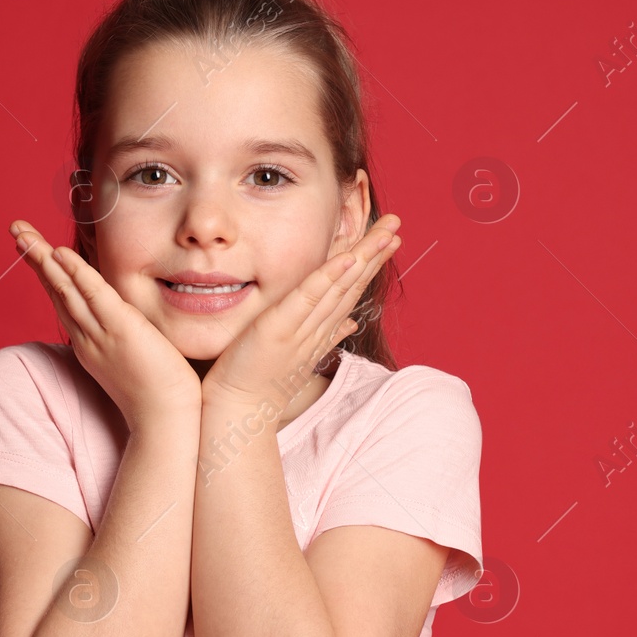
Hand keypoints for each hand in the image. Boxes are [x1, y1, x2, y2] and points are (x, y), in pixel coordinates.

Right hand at [10, 220, 200, 429]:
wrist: (165, 420)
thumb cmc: (155, 394)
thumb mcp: (131, 359)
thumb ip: (123, 336)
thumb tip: (128, 319)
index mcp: (89, 343)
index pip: (62, 299)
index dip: (46, 271)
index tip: (32, 247)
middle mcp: (87, 337)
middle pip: (55, 290)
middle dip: (34, 257)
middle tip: (15, 229)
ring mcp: (101, 334)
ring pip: (65, 290)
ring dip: (44, 259)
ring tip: (24, 234)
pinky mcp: (122, 330)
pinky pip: (95, 296)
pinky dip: (77, 274)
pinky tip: (61, 254)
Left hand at [200, 214, 401, 419]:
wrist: (241, 411)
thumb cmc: (263, 381)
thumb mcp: (297, 352)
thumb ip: (326, 334)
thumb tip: (350, 324)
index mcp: (321, 329)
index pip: (351, 289)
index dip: (372, 263)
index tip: (390, 239)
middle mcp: (318, 327)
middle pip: (352, 283)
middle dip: (375, 252)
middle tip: (396, 224)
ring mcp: (301, 328)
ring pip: (339, 287)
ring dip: (363, 258)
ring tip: (384, 233)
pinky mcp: (280, 328)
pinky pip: (308, 299)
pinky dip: (328, 278)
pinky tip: (347, 258)